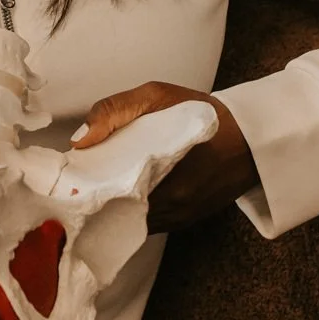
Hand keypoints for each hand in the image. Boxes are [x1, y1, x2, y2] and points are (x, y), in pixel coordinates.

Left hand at [71, 82, 258, 232]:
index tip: (67, 178)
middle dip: (94, 200)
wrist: (250, 138)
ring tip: (92, 190)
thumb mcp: (158, 95)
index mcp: (162, 171)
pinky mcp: (183, 223)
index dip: (84, 188)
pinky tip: (120, 196)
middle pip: (115, 213)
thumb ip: (115, 110)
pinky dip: (130, 213)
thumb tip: (79, 140)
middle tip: (73, 185)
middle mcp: (171, 204)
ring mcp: (178, 218)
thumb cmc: (201, 113)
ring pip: (129, 223)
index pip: (108, 193)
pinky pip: (146, 224)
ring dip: (111, 209)